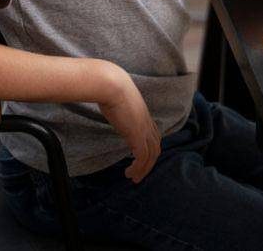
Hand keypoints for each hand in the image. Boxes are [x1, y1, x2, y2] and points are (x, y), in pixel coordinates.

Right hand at [97, 64, 161, 183]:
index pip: (153, 135)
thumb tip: (106, 103)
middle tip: (140, 173)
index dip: (150, 148)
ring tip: (134, 178)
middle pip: (156, 146)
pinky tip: (129, 172)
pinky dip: (139, 167)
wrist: (111, 84)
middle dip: (149, 162)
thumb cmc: (109, 87)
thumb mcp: (115, 98)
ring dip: (144, 169)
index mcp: (143, 114)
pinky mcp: (137, 135)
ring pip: (151, 154)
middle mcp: (147, 122)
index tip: (141, 158)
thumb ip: (116, 105)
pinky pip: (142, 157)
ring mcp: (144, 129)